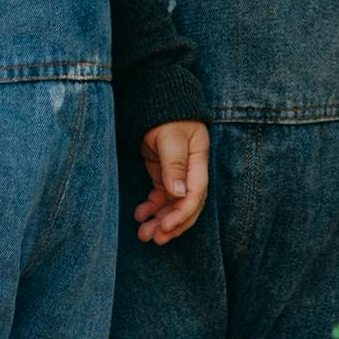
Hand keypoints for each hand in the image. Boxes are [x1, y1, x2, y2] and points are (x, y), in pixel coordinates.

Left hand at [134, 121, 208, 244]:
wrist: (155, 99)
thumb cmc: (166, 113)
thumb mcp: (170, 136)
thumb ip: (174, 163)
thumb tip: (178, 194)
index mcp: (199, 161)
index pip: (195, 194)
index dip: (182, 214)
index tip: (166, 227)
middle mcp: (191, 170)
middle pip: (186, 205)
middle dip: (172, 224)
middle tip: (155, 239)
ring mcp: (177, 173)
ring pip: (172, 204)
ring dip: (160, 221)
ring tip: (144, 234)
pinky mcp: (164, 173)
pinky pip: (160, 196)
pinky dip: (151, 208)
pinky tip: (140, 215)